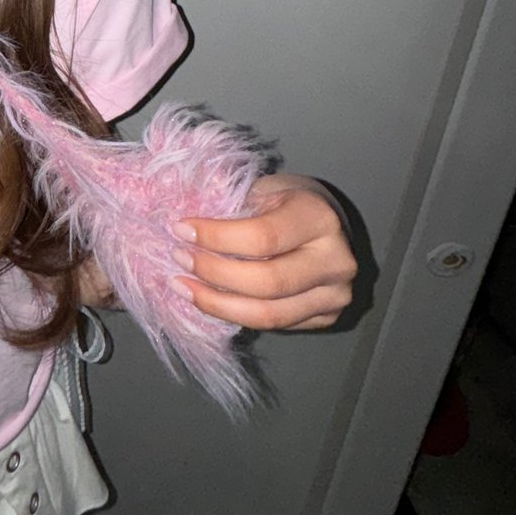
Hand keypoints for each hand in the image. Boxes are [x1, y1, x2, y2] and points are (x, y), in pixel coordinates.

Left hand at [169, 173, 356, 331]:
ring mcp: (336, 294)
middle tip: (178, 260)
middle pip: (267, 282)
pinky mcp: (327, 317)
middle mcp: (336, 260)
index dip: (216, 237)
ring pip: (270, 314)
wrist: (323, 222)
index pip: (263, 237)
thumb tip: (182, 228)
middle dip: (214, 274)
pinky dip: (234, 315)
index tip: (180, 229)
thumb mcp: (262, 189)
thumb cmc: (285, 202)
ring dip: (217, 303)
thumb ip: (231, 207)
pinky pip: (274, 325)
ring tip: (183, 286)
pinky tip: (207, 299)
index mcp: (320, 218)